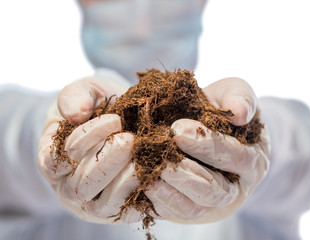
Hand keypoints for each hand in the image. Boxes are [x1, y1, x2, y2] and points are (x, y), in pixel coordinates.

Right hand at [38, 76, 142, 223]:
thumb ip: (75, 96)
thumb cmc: (99, 108)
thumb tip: (76, 114)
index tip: (114, 119)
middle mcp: (69, 189)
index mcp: (53, 162)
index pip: (57, 161)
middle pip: (81, 186)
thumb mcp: (84, 93)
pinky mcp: (120, 210)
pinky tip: (155, 169)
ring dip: (125, 177)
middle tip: (130, 139)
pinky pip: (129, 211)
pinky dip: (143, 191)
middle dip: (108, 160)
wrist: (124, 123)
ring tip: (143, 152)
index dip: (85, 140)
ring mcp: (94, 204)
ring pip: (103, 205)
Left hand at [145, 77, 270, 222]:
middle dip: (186, 172)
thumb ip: (241, 98)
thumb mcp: (235, 95)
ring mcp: (213, 203)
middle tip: (161, 153)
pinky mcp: (192, 209)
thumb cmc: (221, 110)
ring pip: (195, 207)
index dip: (208, 144)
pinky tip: (145, 183)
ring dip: (171, 190)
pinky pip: (177, 213)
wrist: (209, 130)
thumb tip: (240, 114)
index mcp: (251, 160)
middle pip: (215, 190)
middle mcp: (236, 188)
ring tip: (151, 171)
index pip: (235, 157)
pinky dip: (160, 200)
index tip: (178, 129)